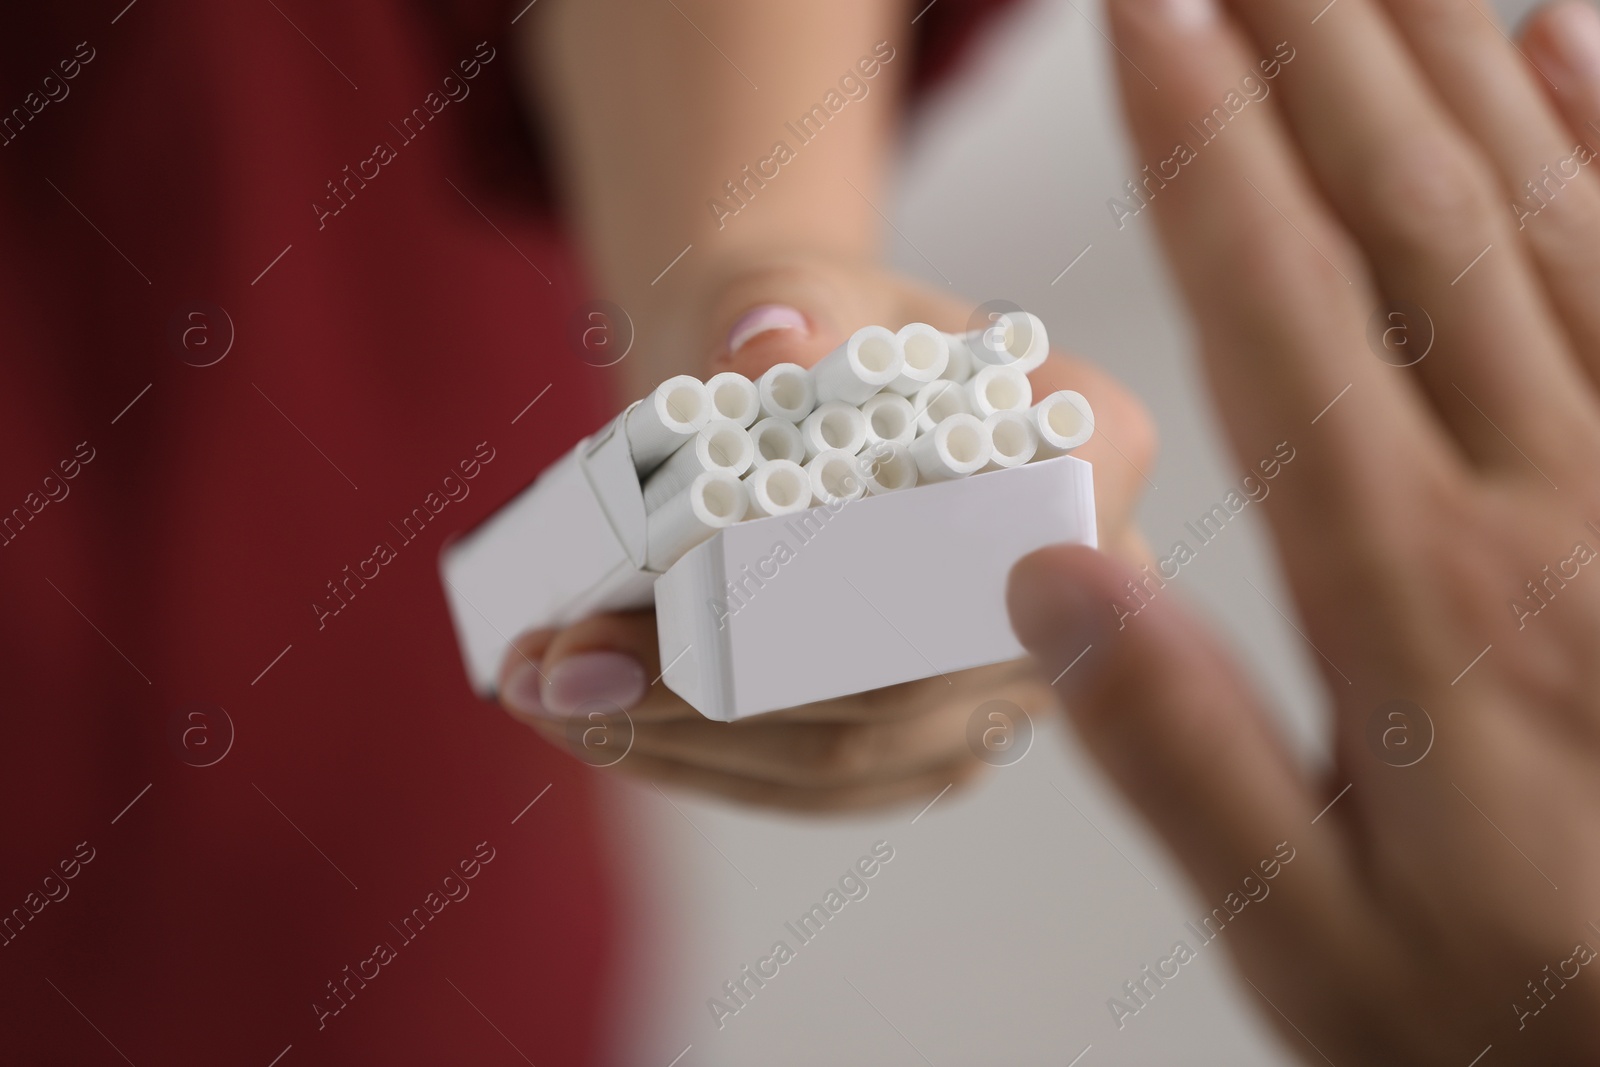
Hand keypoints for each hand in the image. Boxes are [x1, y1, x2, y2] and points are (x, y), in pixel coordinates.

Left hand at [498, 254, 1154, 811]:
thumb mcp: (805, 284)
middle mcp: (1076, 593)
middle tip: (562, 663)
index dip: (860, 584)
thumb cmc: (824, 332)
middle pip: (905, 679)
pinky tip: (594, 719)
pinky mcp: (929, 746)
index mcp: (1084, 453)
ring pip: (849, 758)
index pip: (1008, 542)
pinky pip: (817, 785)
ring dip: (680, 736)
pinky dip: (696, 758)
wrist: (806, 393)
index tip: (694, 600)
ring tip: (542, 684)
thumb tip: (767, 352)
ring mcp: (1003, 685)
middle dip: (714, 687)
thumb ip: (793, 301)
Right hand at [1009, 0, 1599, 1058]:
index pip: (1283, 316)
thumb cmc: (1517, 1017)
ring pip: (1536, 216)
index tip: (1148, 16)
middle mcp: (1542, 502)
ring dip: (1441, 65)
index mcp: (1417, 597)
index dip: (1204, 150)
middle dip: (1310, 52)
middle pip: (1407, 220)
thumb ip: (1185, 752)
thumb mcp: (1316, 939)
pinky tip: (1571, 46)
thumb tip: (1051, 576)